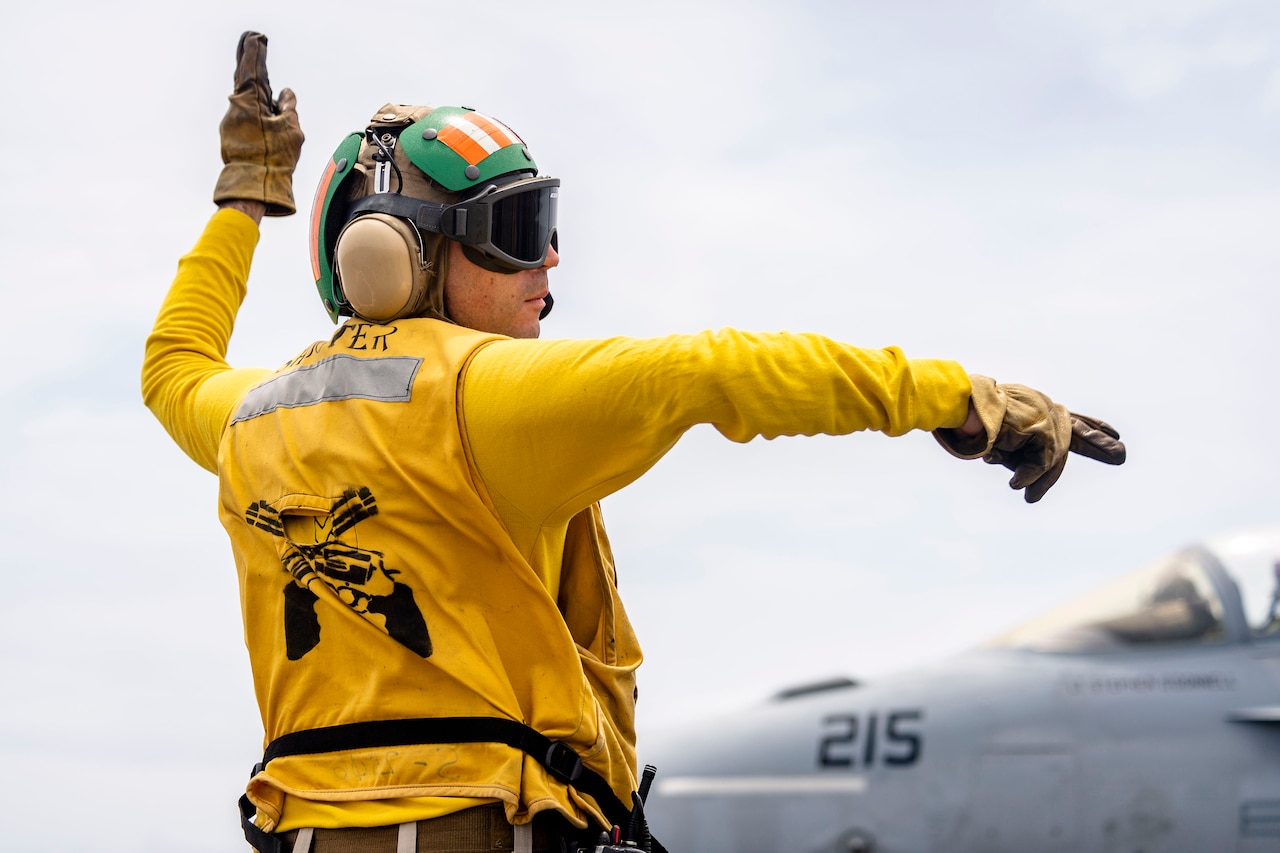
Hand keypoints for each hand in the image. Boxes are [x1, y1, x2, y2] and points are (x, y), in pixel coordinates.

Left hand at [212, 32, 303, 215]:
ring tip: (268, 93)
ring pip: (247, 102)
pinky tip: (264, 120)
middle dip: (250, 62)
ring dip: (257, 96)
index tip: (256, 37)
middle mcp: (236, 107)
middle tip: (251, 43)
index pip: (252, 67)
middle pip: (245, 80)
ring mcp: (231, 121)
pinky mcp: (230, 135)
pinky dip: (255, 113)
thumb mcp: (291, 128)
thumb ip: (289, 107)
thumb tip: (285, 94)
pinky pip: (245, 117)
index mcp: (250, 100)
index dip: (255, 50)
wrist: (253, 184)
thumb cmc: (274, 157)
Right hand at [935, 376, 1126, 502]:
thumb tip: (1027, 482)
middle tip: (1121, 455)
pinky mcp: (1041, 427)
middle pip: (1077, 430)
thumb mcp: (1003, 443)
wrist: (960, 408)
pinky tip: (1016, 485)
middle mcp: (1044, 408)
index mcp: (1036, 408)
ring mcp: (1044, 414)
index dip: (1092, 427)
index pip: (1071, 418)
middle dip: (1098, 446)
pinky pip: (1044, 462)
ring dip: (1044, 480)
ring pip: (1056, 456)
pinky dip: (1030, 476)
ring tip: (1030, 498)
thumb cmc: (972, 426)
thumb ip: (1021, 456)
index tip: (1114, 433)